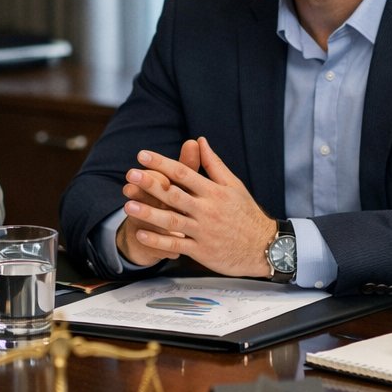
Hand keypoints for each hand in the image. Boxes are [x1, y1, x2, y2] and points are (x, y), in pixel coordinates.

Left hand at [118, 136, 276, 276]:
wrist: (264, 247)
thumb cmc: (246, 213)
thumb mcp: (234, 186)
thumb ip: (214, 164)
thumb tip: (200, 141)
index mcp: (214, 192)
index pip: (184, 174)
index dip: (162, 164)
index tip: (142, 155)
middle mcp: (207, 210)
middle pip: (175, 195)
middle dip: (151, 184)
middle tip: (130, 175)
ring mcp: (203, 231)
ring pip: (172, 221)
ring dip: (150, 214)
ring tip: (128, 206)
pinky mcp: (201, 251)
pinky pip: (177, 245)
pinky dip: (159, 241)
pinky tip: (141, 234)